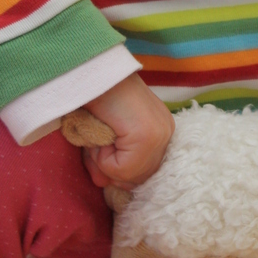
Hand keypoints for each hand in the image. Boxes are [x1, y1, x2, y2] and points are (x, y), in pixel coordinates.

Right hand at [80, 74, 174, 188]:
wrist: (90, 72)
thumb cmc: (95, 97)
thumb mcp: (102, 135)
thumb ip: (106, 162)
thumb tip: (103, 185)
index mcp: (161, 129)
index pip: (145, 172)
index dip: (120, 170)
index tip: (103, 150)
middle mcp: (167, 132)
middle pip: (139, 178)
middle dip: (113, 168)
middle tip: (99, 142)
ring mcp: (160, 134)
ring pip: (129, 176)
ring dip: (106, 160)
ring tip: (101, 133)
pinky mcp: (147, 137)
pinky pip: (121, 169)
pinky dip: (102, 156)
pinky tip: (102, 132)